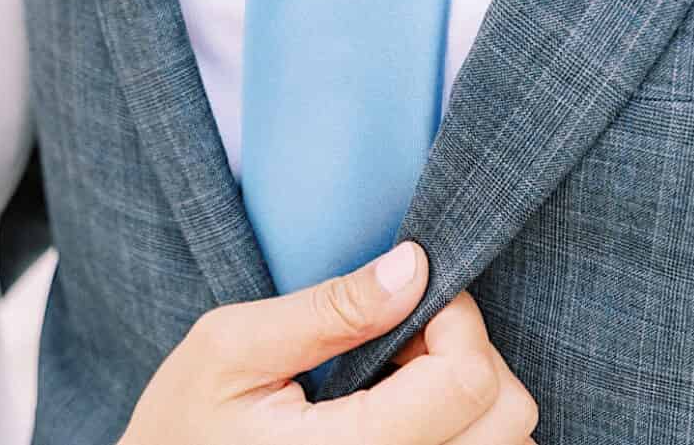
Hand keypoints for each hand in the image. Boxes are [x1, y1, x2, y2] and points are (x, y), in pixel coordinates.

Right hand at [118, 243, 538, 443]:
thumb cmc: (185, 422)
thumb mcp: (232, 346)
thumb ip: (328, 309)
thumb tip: (414, 266)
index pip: (468, 381)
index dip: (456, 316)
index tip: (413, 291)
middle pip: (507, 418)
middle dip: (471, 352)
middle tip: (404, 333)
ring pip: (508, 443)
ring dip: (474, 394)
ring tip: (401, 375)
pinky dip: (466, 428)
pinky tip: (409, 410)